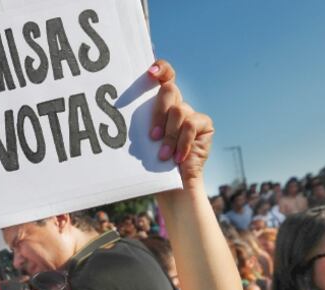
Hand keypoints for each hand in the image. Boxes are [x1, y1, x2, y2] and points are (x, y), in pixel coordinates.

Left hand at [147, 60, 213, 184]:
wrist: (172, 185)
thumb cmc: (153, 163)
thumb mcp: (143, 141)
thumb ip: (140, 123)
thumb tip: (119, 112)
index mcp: (161, 104)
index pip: (164, 77)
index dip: (161, 69)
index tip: (150, 72)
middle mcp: (177, 105)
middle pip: (169, 90)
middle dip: (158, 113)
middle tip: (153, 136)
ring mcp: (192, 114)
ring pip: (179, 110)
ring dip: (169, 135)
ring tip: (163, 154)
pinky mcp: (205, 124)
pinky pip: (191, 125)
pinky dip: (181, 143)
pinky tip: (177, 157)